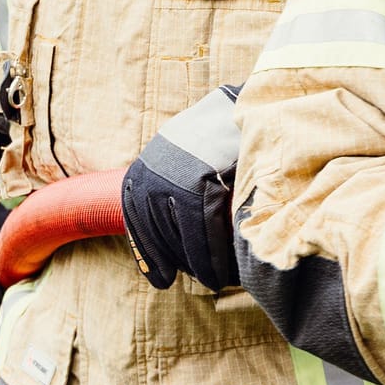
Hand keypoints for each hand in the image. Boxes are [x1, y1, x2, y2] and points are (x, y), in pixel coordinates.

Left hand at [121, 85, 241, 290]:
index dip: (149, 255)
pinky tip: (222, 270)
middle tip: (196, 280)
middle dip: (175, 262)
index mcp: (143, 171)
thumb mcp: (182, 155)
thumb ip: (172, 183)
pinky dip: (214, 254)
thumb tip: (170, 224)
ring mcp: (173, 180)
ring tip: (213, 279)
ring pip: (182, 236)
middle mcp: (151, 176)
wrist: (248, 104)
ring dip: (197, 264)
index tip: (161, 280)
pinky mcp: (199, 183)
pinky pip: (204, 230)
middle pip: (159, 233)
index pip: (136, 223)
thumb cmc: (218, 133)